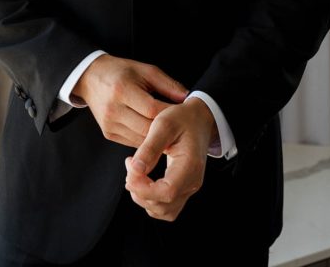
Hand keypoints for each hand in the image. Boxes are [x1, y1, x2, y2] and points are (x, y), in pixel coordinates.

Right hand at [73, 54, 187, 147]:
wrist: (91, 78)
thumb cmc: (121, 71)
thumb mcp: (145, 70)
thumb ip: (167, 84)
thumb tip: (186, 97)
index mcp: (122, 90)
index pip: (152, 109)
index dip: (169, 114)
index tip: (183, 113)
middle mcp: (114, 109)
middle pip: (147, 127)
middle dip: (166, 128)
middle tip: (182, 127)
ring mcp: (109, 124)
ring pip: (141, 138)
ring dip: (158, 137)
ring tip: (172, 132)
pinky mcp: (108, 133)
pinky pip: (133, 141)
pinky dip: (146, 139)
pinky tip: (156, 134)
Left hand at [124, 97, 216, 220]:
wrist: (199, 120)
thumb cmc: (182, 119)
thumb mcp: (164, 124)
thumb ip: (149, 147)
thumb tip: (135, 169)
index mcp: (190, 166)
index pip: (167, 192)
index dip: (144, 188)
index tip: (130, 169)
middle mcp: (192, 182)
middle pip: (163, 205)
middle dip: (139, 190)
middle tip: (131, 164)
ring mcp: (189, 188)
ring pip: (163, 211)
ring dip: (144, 198)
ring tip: (135, 173)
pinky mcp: (183, 190)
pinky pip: (166, 207)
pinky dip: (151, 199)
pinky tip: (143, 180)